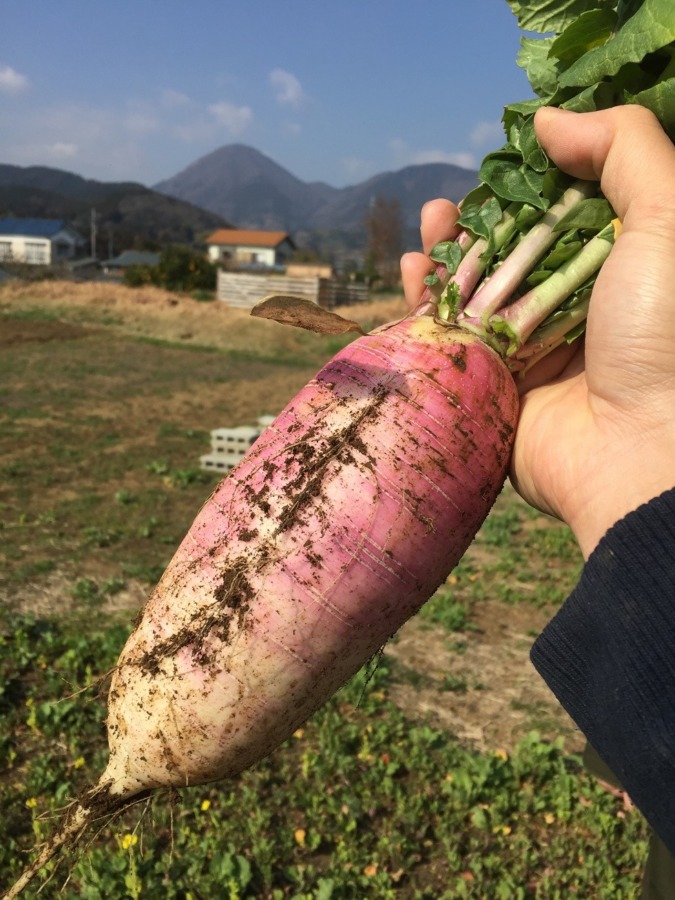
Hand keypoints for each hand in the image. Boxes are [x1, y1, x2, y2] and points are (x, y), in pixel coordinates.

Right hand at [401, 106, 674, 556]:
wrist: (638, 450)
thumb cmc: (663, 334)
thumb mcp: (667, 219)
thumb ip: (622, 148)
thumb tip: (547, 119)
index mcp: (617, 272)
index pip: (562, 218)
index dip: (527, 189)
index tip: (501, 169)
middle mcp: (572, 311)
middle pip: (511, 254)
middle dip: (477, 223)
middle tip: (452, 204)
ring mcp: (530, 352)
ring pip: (474, 293)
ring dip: (445, 256)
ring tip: (428, 227)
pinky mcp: (493, 389)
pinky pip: (450, 340)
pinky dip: (426, 304)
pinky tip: (412, 272)